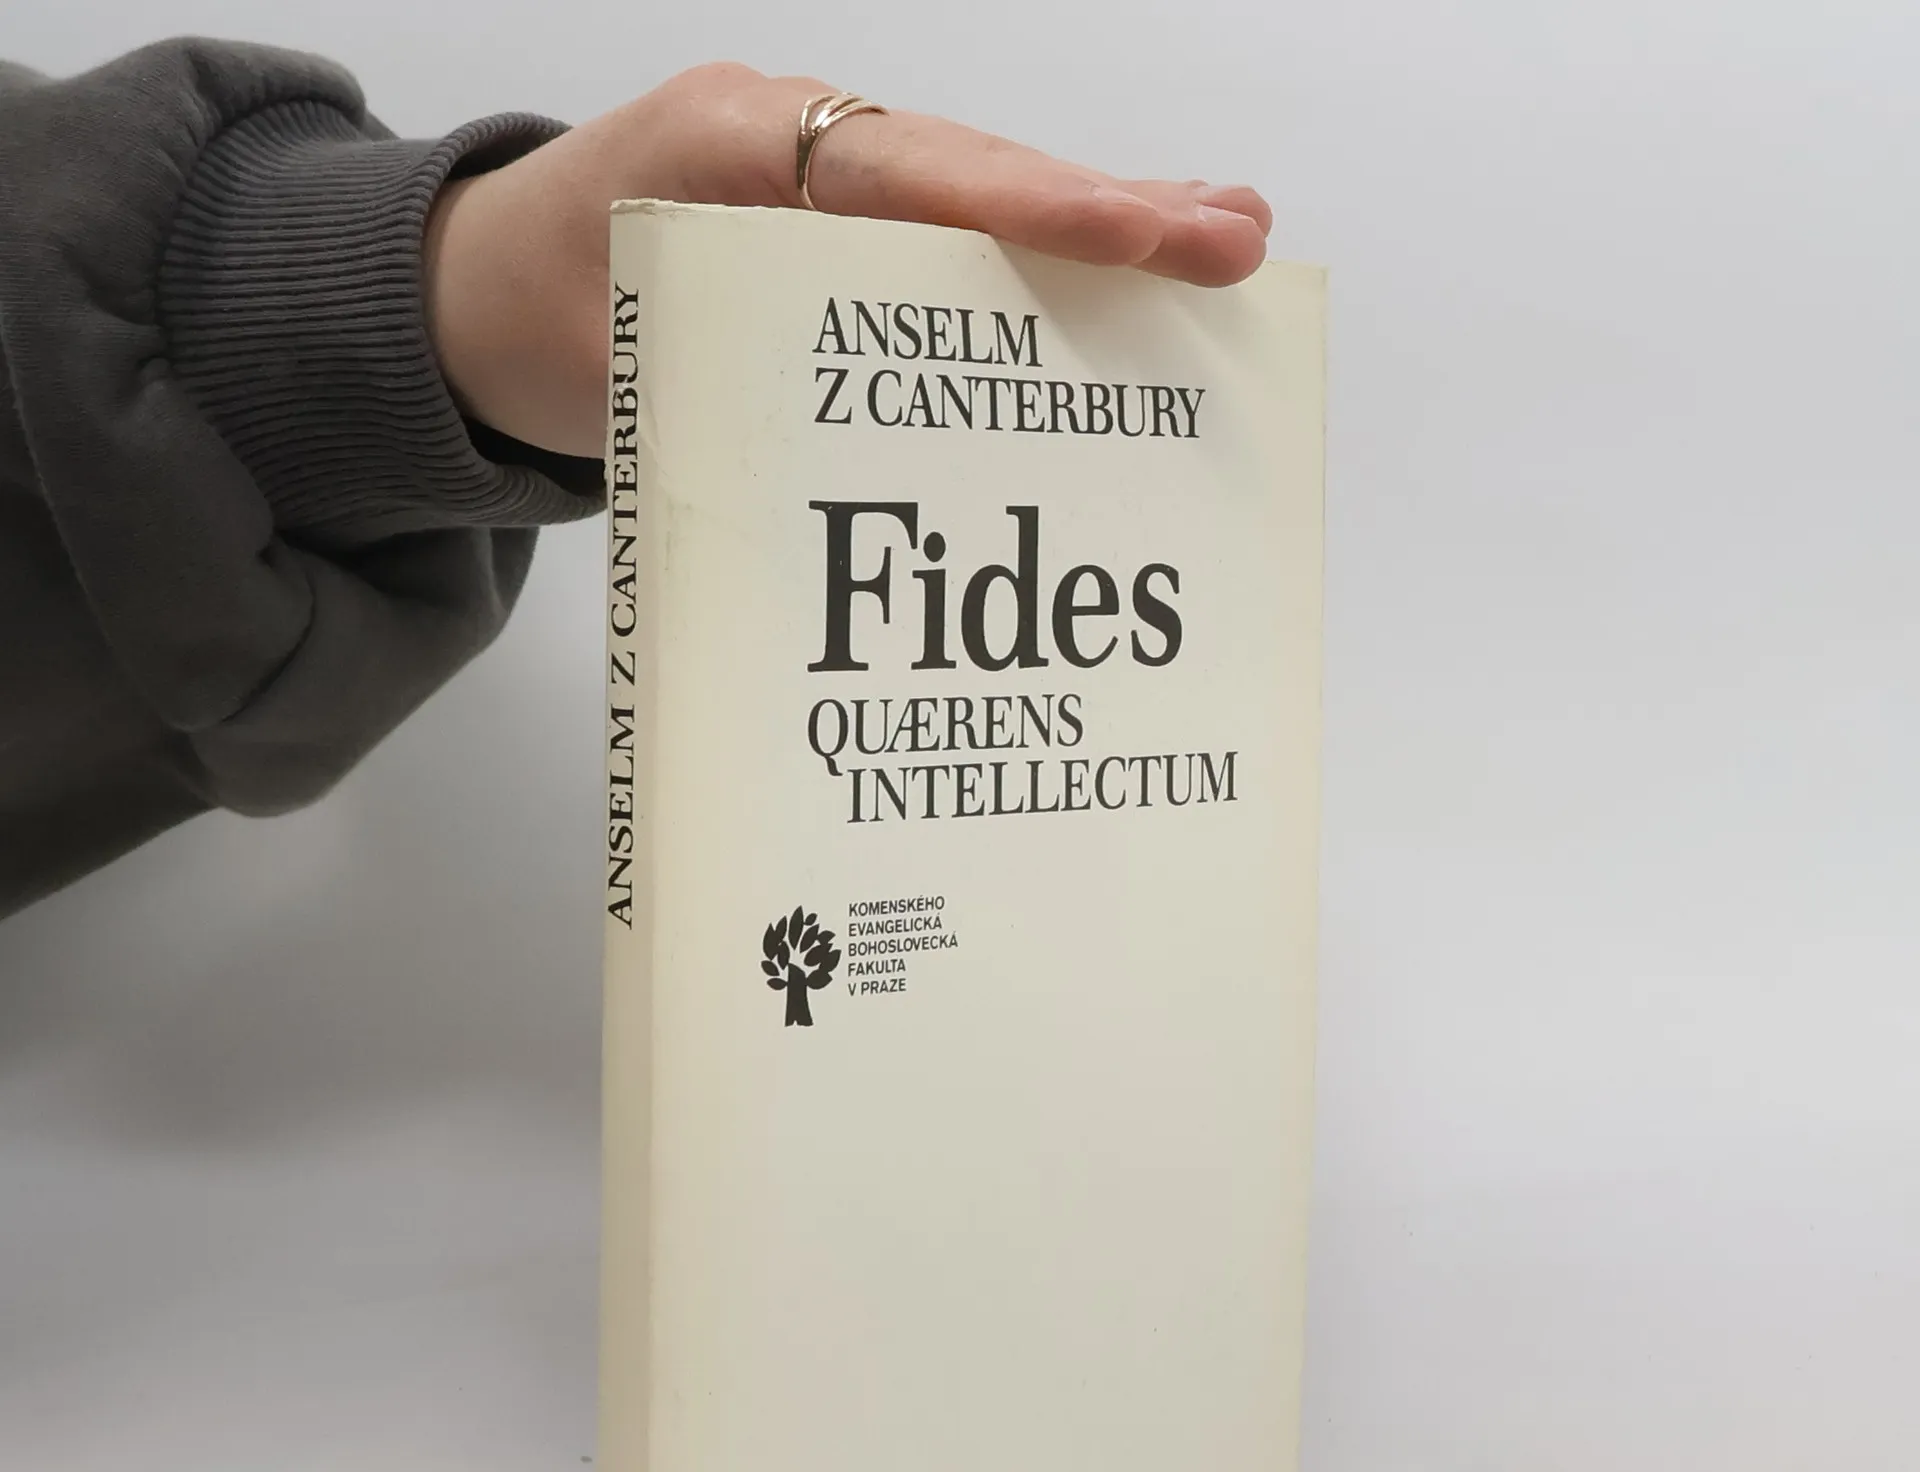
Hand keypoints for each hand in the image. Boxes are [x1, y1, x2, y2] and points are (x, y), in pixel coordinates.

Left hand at [423, 62, 1272, 458]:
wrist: (467, 299)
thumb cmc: (530, 316)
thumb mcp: (613, 350)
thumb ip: (726, 377)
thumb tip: (870, 462)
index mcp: (740, 145)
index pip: (913, 173)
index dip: (1036, 206)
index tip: (1145, 230)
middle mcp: (804, 149)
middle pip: (978, 177)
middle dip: (1109, 212)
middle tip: (1237, 241)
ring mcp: (828, 191)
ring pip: (980, 208)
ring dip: (1098, 237)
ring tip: (1219, 256)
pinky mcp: (836, 241)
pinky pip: (948, 250)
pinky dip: (1035, 272)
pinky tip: (1118, 298)